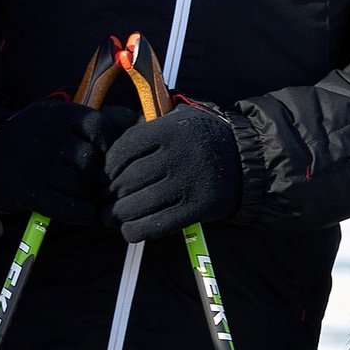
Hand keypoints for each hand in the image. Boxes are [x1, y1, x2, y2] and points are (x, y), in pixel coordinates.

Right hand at [0, 96, 124, 223]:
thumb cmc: (34, 140)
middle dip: (97, 176)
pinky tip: (79, 210)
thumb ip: (97, 118)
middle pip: (94, 162)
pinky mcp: (30, 191)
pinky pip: (71, 208)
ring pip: (83, 187)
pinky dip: (80, 213)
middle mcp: (49, 136)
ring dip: (87, 196)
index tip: (105, 159)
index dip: (110, 148)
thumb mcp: (60, 118)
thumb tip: (134, 119)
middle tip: (92, 182)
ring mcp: (38, 165)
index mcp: (60, 113)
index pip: (102, 129)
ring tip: (79, 194)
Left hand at [101, 104, 243, 243]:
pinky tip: (128, 229)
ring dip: (117, 215)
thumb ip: (146, 128)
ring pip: (136, 205)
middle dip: (109, 194)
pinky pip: (155, 225)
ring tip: (110, 216)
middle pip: (126, 181)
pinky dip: (135, 230)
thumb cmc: (202, 138)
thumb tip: (107, 150)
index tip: (105, 176)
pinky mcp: (197, 208)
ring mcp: (187, 184)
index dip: (107, 168)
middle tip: (103, 200)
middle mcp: (177, 156)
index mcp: (169, 130)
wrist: (247, 159)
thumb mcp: (178, 119)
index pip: (123, 151)